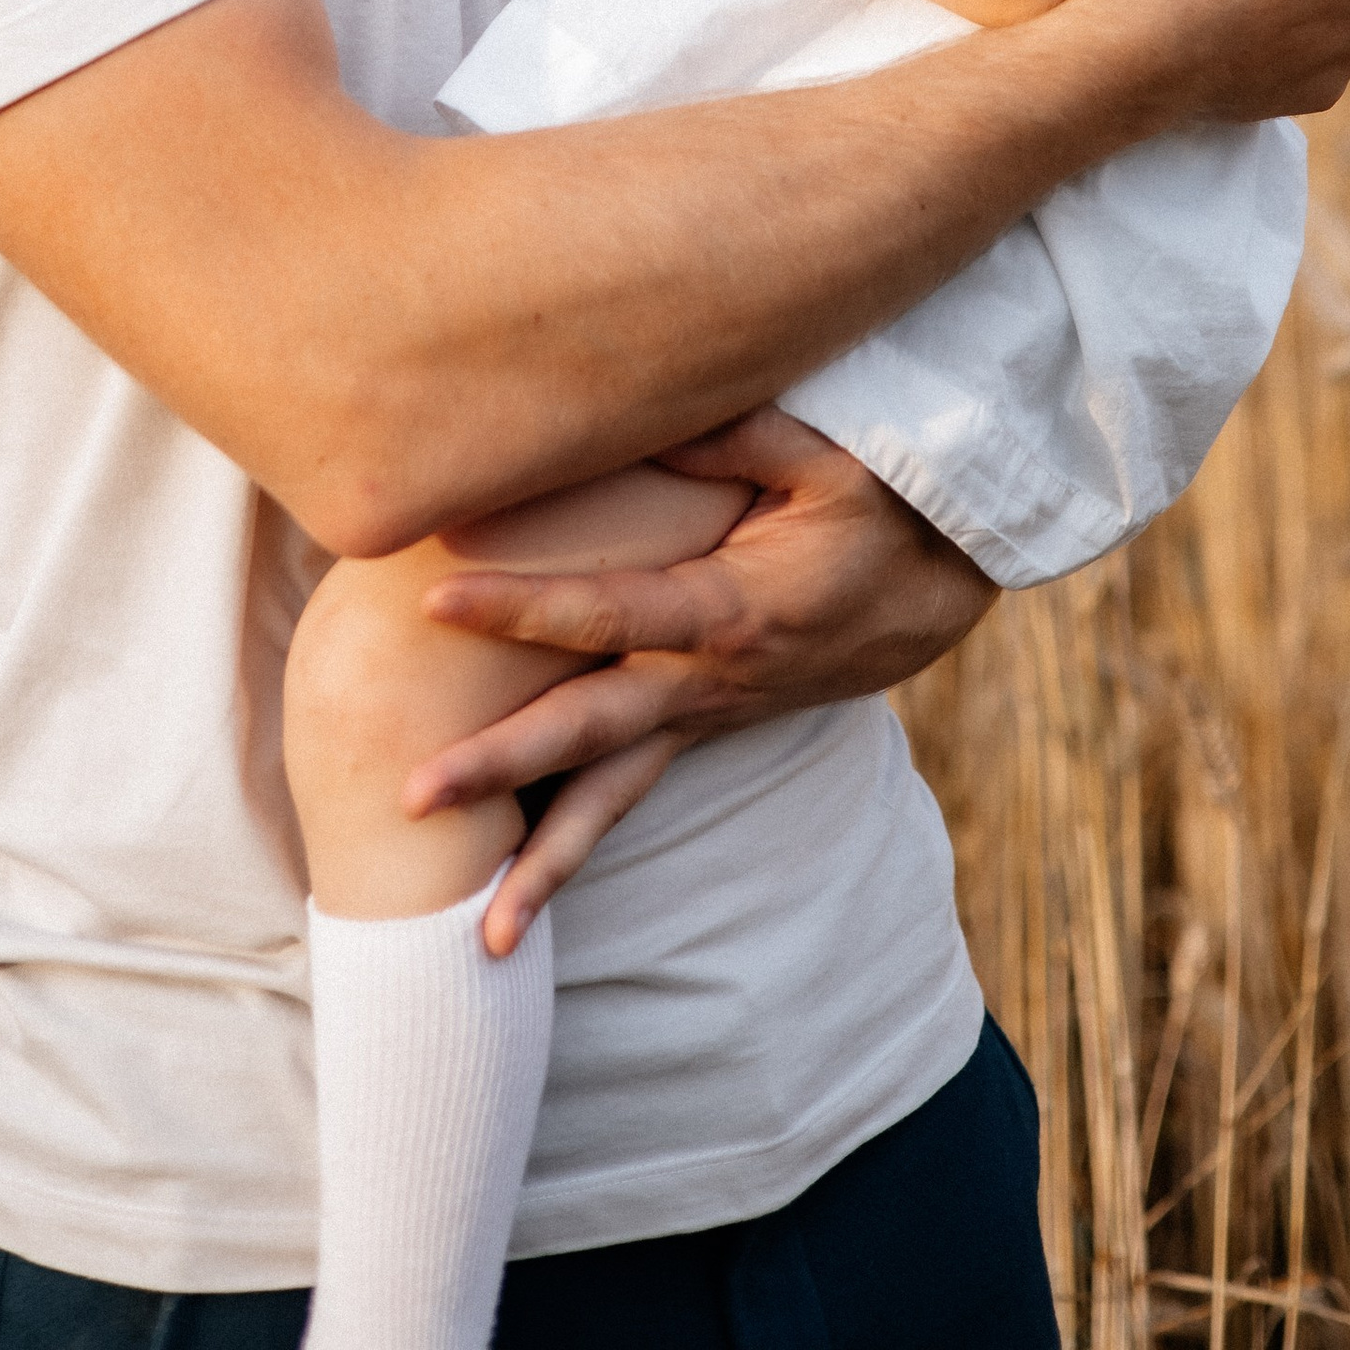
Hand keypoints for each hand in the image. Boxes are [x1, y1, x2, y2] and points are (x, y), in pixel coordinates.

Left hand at [409, 409, 992, 950]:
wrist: (938, 589)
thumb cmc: (880, 509)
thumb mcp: (822, 459)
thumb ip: (729, 436)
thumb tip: (633, 409)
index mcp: (728, 610)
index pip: (605, 613)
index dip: (522, 607)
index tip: (436, 598)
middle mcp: (707, 682)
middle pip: (590, 733)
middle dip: (500, 766)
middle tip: (411, 796)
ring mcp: (704, 714)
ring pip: (613, 797)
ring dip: (543, 864)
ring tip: (479, 940)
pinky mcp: (703, 724)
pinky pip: (631, 792)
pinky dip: (578, 847)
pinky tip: (517, 897)